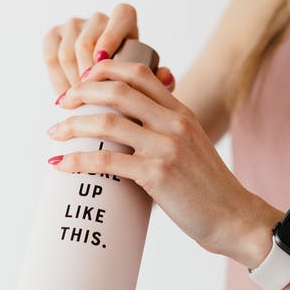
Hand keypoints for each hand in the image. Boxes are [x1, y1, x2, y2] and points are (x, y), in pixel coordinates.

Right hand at [41, 3, 175, 94]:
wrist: (106, 78)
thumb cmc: (132, 80)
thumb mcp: (147, 78)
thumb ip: (159, 79)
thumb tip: (165, 77)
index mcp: (124, 19)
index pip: (120, 16)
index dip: (111, 37)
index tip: (103, 63)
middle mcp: (98, 18)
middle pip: (87, 41)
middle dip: (87, 73)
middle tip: (92, 99)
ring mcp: (73, 25)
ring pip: (67, 52)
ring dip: (72, 80)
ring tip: (81, 104)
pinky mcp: (53, 36)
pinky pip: (50, 57)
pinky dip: (57, 79)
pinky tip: (65, 96)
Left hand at [47, 57, 275, 262]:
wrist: (235, 219)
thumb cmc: (210, 189)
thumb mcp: (193, 147)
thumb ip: (166, 132)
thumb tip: (129, 132)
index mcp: (182, 112)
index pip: (140, 73)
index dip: (105, 70)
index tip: (83, 79)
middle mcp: (174, 123)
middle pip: (118, 90)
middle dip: (81, 92)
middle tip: (60, 102)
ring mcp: (166, 147)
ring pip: (108, 122)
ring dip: (73, 124)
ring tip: (54, 132)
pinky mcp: (157, 174)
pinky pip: (107, 160)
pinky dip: (78, 159)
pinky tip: (61, 164)